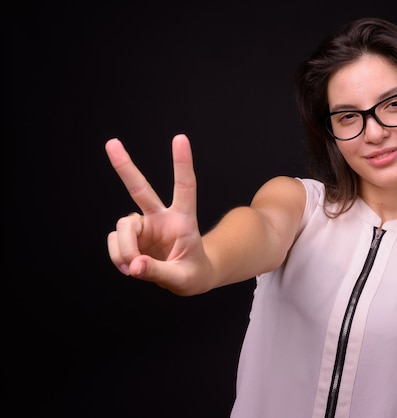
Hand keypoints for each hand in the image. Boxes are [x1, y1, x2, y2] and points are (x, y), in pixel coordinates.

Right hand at [105, 134, 210, 295]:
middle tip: (111, 143)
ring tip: (134, 268)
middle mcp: (161, 218)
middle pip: (140, 189)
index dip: (182, 163)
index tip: (180, 138)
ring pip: (123, 227)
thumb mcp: (183, 278)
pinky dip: (118, 256)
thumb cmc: (194, 274)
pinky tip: (130, 268)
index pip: (185, 187)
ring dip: (124, 248)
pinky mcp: (131, 237)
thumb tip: (134, 265)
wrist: (189, 279)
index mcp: (184, 221)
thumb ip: (158, 272)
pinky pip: (114, 243)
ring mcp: (144, 226)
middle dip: (125, 167)